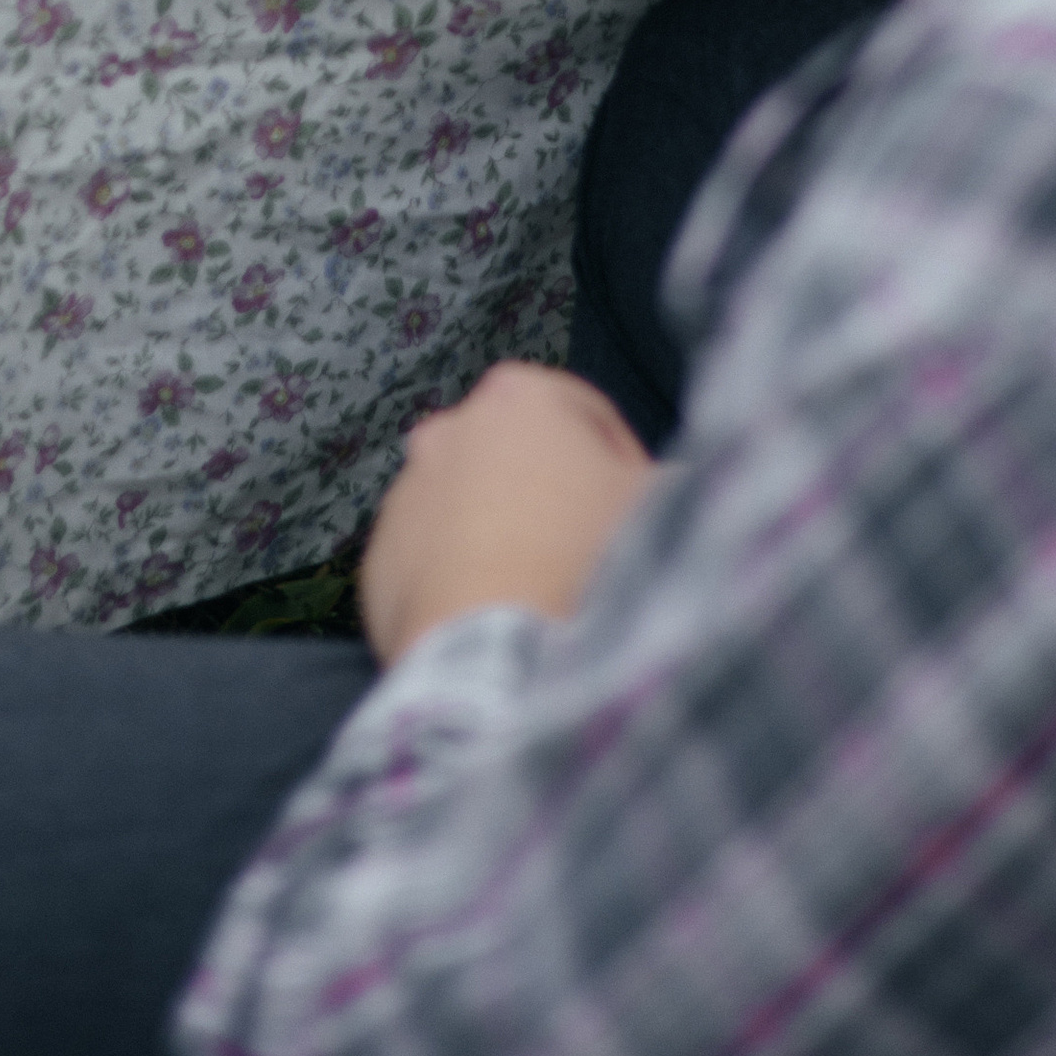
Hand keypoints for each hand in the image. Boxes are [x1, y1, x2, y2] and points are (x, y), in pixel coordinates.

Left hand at [359, 363, 656, 666]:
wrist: (499, 659)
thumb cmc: (588, 565)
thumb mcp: (665, 507)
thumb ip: (673, 480)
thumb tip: (676, 489)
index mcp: (519, 396)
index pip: (588, 417)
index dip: (624, 466)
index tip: (639, 513)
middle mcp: (449, 430)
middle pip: (521, 458)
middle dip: (554, 495)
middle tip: (592, 553)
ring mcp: (406, 495)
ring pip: (471, 508)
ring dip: (504, 537)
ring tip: (542, 595)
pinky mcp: (379, 561)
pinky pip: (433, 563)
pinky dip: (462, 582)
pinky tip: (498, 622)